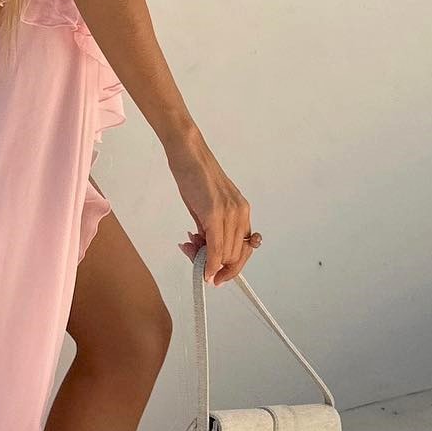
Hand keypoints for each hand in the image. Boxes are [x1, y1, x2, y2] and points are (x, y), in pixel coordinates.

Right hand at [165, 131, 259, 284]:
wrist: (187, 153)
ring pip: (226, 254)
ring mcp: (230, 214)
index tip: (217, 276)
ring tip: (188, 248)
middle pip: (236, 256)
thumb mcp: (205, 206)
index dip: (232, 268)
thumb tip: (206, 252)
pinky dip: (209, 262)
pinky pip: (216, 247)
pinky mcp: (214, 213)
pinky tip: (202, 268)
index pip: (244, 249)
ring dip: (207, 262)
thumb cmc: (194, 176)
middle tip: (195, 261)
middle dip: (216, 267)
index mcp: (242, 211)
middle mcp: (241, 213)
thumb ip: (210, 228)